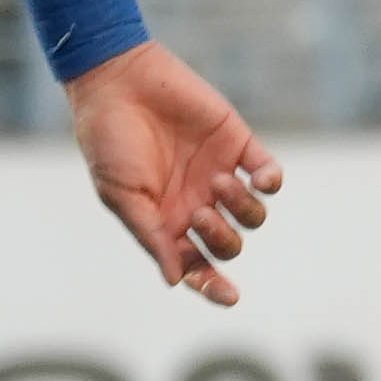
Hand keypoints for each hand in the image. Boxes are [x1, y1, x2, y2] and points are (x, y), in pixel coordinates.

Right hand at [67, 44, 280, 303]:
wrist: (119, 83)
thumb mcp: (122, 195)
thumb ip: (151, 236)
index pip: (198, 266)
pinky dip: (271, 182)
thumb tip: (177, 279)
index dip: (214, 286)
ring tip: (217, 181)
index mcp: (167, 222)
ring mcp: (219, 175)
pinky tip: (258, 178)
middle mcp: (196, 204)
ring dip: (242, 207)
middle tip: (200, 212)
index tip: (230, 297)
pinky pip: (269, 174)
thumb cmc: (109, 141)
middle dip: (222, 239)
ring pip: (254, 214)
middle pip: (230, 244)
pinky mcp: (238, 144)